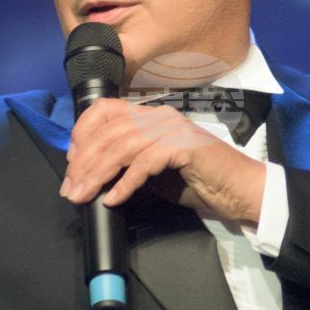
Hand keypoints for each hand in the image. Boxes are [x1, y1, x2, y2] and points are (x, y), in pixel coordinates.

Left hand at [60, 98, 265, 222]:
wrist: (238, 189)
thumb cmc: (197, 181)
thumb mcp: (152, 172)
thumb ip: (126, 167)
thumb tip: (92, 178)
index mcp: (149, 115)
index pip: (104, 110)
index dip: (81, 133)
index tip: (71, 163)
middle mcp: (158, 116)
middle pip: (107, 132)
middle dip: (83, 163)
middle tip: (71, 190)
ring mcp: (171, 128)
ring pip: (121, 146)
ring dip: (97, 174)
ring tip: (84, 196)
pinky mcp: (183, 146)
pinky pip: (144, 163)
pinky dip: (125, 183)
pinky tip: (113, 199)